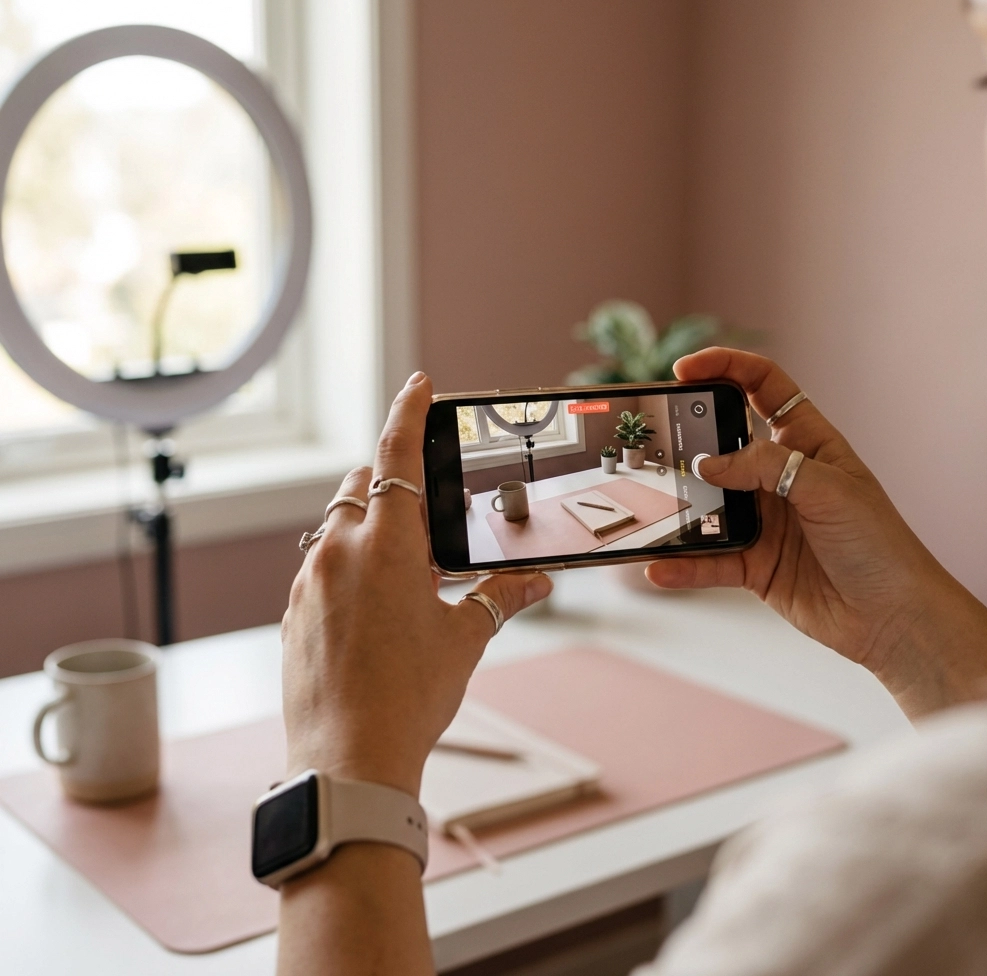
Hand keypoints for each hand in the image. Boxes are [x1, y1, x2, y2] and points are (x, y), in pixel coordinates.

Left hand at [281, 372, 552, 795]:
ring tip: (401, 570)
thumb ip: (499, 598)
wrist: (349, 760)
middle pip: (359, 488)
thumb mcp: (465, 640)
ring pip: (334, 529)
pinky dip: (344, 569)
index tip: (417, 384)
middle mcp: (339, 553)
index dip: (408, 413)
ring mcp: (308, 583)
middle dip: (387, 483)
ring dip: (365, 530)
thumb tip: (536, 583)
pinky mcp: (293, 614)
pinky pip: (318, 570)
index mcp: (387, 546)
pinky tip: (370, 609)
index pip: (396, 455)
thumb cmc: (410, 697)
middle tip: (420, 510)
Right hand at [646, 348, 986, 716]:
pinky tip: (661, 566)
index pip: (763, 387)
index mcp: (807, 443)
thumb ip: (768, 467)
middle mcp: (780, 477)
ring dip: (679, 507)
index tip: (685, 371)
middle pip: (723, 444)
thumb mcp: (829, 488)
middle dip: (688, 439)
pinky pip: (709, 559)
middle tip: (658, 441)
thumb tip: (710, 464)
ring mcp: (764, 521)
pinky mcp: (753, 563)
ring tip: (651, 505)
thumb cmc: (880, 544)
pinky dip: (684, 564)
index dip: (726, 368)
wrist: (893, 617)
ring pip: (708, 504)